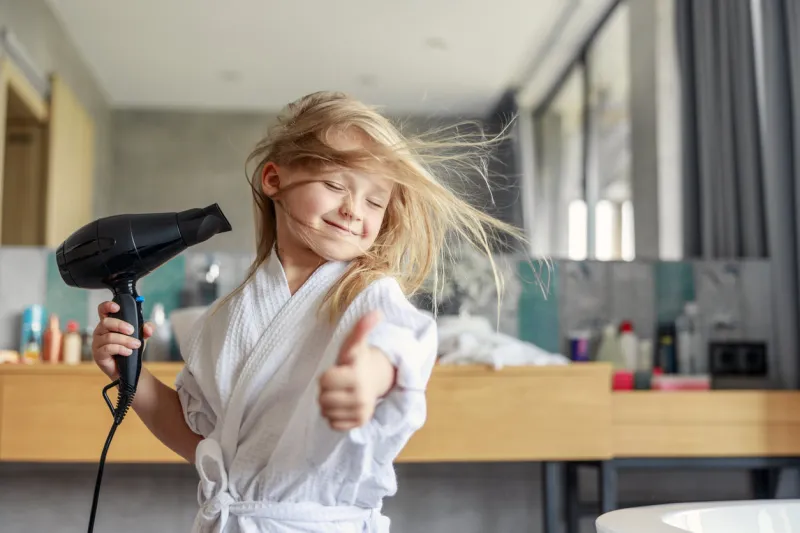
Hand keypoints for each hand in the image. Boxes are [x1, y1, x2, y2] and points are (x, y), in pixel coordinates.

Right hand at [92, 301, 153, 379]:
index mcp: (109, 324)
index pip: (103, 310)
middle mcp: (100, 331)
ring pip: (109, 337)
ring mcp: (97, 343)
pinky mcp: (98, 354)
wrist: (129, 368)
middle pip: (106, 322)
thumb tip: (148, 327)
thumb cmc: (130, 348)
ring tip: (136, 345)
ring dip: (125, 340)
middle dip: (120, 325)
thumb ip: (146, 329)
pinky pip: (108, 348)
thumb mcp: (141, 336)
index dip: (107, 306)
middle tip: (132, 331)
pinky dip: (121, 349)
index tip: (117, 307)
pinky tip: (128, 352)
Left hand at [318, 311, 394, 430]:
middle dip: (326, 390)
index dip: (327, 375)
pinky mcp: (359, 423)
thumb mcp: (355, 344)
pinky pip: (333, 424)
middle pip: (322, 399)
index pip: (323, 381)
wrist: (375, 379)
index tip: (339, 370)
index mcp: (356, 376)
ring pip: (326, 412)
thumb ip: (361, 328)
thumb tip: (376, 312)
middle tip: (338, 383)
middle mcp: (360, 396)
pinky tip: (343, 405)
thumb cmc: (357, 361)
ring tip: (340, 393)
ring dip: (329, 403)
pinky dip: (334, 416)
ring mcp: (361, 411)